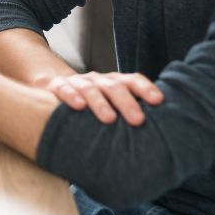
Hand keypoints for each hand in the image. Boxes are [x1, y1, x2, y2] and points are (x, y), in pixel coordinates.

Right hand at [44, 71, 163, 124]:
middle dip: (127, 103)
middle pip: (114, 87)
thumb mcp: (110, 104)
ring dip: (101, 103)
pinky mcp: (58, 87)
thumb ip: (128, 113)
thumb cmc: (92, 102)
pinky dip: (72, 97)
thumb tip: (157, 135)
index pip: (133, 80)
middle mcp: (98, 80)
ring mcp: (78, 83)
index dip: (146, 88)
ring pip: (91, 89)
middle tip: (138, 120)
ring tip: (109, 119)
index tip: (159, 101)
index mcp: (114, 82)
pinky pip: (65, 90)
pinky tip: (79, 107)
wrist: (55, 87)